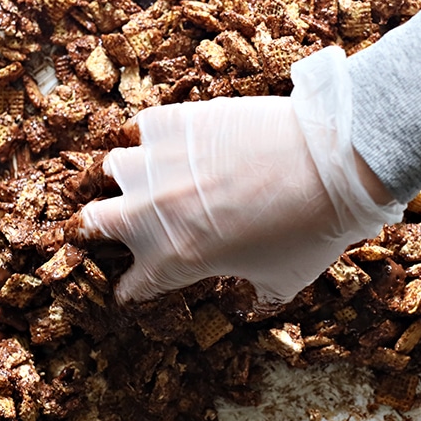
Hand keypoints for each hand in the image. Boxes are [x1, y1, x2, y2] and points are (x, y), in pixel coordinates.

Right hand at [78, 47, 403, 303]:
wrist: (330, 164)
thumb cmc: (311, 230)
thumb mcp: (283, 280)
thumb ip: (254, 293)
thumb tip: (251, 299)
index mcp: (174, 262)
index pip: (130, 285)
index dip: (133, 287)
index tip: (136, 284)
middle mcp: (152, 215)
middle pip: (91, 224)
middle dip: (101, 227)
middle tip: (121, 223)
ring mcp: (157, 164)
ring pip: (113, 168)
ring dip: (130, 175)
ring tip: (151, 173)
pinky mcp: (173, 122)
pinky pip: (145, 127)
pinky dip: (158, 135)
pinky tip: (179, 139)